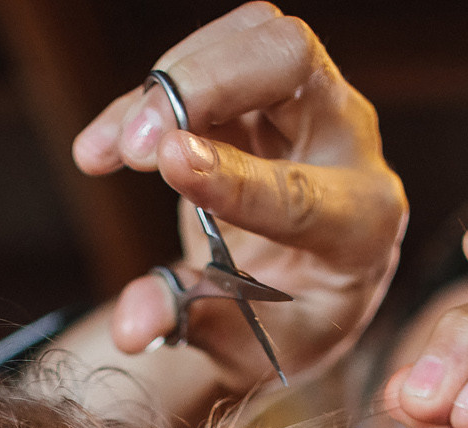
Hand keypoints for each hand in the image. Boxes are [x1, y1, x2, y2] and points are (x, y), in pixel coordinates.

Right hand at [73, 4, 405, 394]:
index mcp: (362, 224)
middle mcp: (348, 146)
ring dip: (171, 81)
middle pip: (291, 59)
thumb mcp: (257, 348)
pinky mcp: (269, 87)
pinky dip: (150, 94)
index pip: (301, 188)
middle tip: (138, 143)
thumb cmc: (291, 319)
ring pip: (253, 37)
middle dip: (205, 85)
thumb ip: (197, 329)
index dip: (233, 175)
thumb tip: (131, 324)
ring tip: (112, 149)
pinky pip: (214, 54)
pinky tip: (105, 146)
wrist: (311, 288)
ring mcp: (312, 104)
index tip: (169, 161)